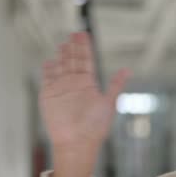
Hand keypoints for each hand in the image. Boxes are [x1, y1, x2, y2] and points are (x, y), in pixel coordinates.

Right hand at [39, 32, 129, 152]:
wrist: (77, 142)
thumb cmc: (95, 127)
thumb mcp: (109, 103)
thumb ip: (115, 85)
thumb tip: (128, 70)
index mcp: (89, 84)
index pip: (87, 61)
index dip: (85, 48)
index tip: (84, 34)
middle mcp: (75, 84)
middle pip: (73, 61)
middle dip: (74, 47)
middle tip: (75, 34)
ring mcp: (61, 88)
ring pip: (61, 67)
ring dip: (62, 56)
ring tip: (64, 45)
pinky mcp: (48, 95)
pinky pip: (47, 79)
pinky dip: (48, 70)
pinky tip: (50, 61)